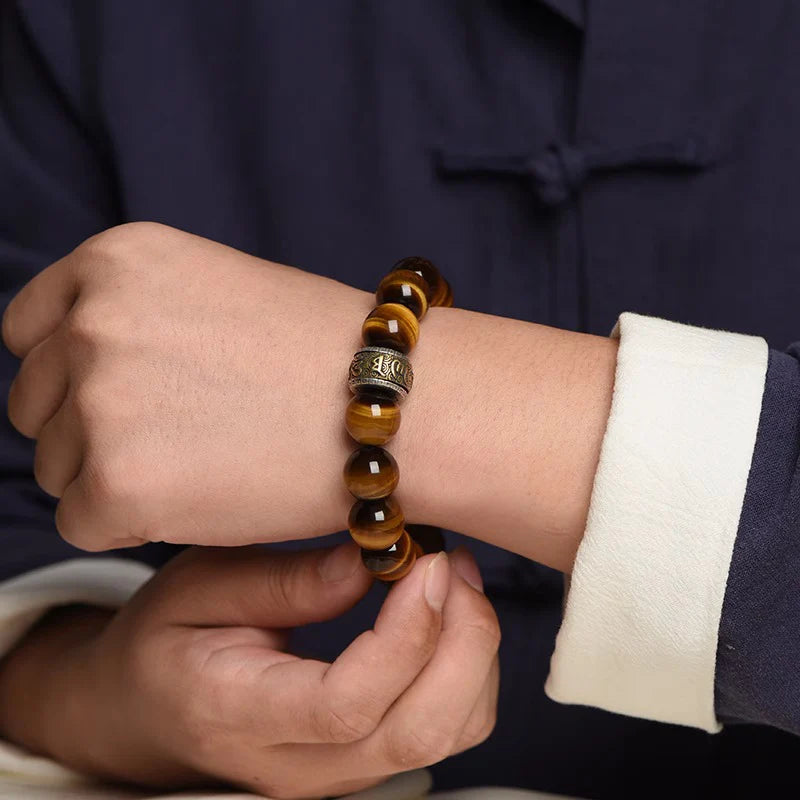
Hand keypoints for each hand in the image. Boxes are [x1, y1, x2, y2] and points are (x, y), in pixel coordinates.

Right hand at [0, 544, 499, 798]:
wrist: (145, 710)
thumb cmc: (168, 638)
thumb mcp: (199, 586)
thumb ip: (285, 581)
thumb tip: (374, 559)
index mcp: (239, 715)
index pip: (345, 705)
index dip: (404, 635)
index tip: (425, 562)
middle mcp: (296, 767)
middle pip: (416, 733)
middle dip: (462, 641)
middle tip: (452, 562)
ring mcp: (337, 775)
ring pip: (446, 736)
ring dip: (474, 653)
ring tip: (455, 577)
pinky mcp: (364, 762)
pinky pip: (446, 730)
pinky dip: (468, 671)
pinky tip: (448, 616)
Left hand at [3, 222, 370, 549]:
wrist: (394, 403)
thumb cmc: (323, 352)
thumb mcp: (214, 289)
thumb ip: (135, 314)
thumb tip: (75, 364)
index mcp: (115, 259)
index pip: (28, 330)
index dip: (68, 373)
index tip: (117, 400)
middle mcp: (92, 319)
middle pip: (35, 404)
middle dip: (90, 429)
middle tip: (177, 440)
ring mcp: (99, 401)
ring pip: (55, 466)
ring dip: (113, 477)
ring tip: (204, 463)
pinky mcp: (116, 483)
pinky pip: (80, 521)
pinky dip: (129, 524)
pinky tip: (200, 499)